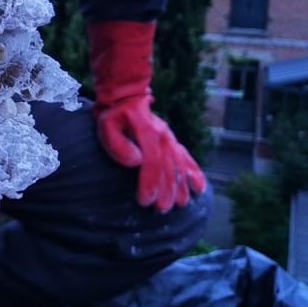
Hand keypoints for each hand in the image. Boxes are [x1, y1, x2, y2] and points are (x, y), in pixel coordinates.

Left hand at [94, 95, 205, 211]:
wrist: (126, 97)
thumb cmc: (114, 115)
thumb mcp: (107, 126)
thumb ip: (118, 144)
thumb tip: (135, 162)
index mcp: (148, 134)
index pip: (152, 163)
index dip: (150, 184)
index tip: (146, 201)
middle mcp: (163, 137)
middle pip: (168, 168)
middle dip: (166, 191)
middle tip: (161, 209)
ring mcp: (170, 139)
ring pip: (179, 166)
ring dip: (180, 187)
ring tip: (180, 204)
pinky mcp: (172, 141)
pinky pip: (187, 158)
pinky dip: (194, 173)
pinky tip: (199, 188)